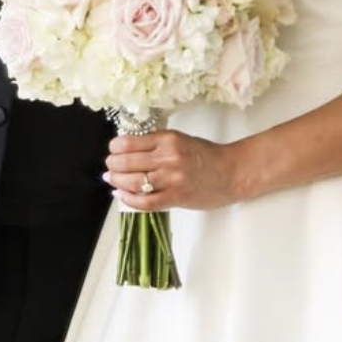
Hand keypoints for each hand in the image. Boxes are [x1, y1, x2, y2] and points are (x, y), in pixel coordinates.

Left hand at [105, 129, 244, 211]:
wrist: (231, 173)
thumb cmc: (207, 156)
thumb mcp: (180, 139)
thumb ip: (155, 143)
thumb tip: (126, 149)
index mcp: (168, 139)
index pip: (128, 142)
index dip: (115, 147)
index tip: (113, 149)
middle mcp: (168, 158)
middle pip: (126, 162)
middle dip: (112, 165)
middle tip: (110, 166)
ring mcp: (171, 179)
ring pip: (131, 182)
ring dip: (117, 181)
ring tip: (113, 180)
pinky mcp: (175, 198)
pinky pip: (144, 202)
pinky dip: (128, 199)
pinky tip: (122, 195)